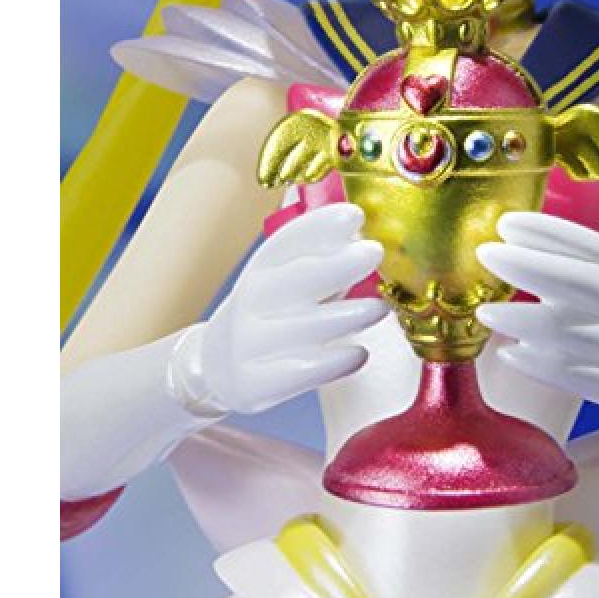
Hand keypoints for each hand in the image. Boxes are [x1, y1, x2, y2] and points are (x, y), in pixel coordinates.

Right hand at [175, 203, 387, 414]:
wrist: (218, 365)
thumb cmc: (271, 314)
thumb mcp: (284, 280)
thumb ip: (322, 260)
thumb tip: (366, 237)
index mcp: (261, 269)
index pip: (288, 242)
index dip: (320, 226)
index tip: (354, 215)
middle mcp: (253, 301)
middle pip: (297, 279)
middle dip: (338, 264)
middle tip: (374, 252)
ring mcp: (250, 342)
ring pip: (305, 326)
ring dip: (348, 315)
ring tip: (381, 308)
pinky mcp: (256, 382)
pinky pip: (300, 371)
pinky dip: (334, 362)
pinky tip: (359, 354)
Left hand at [475, 212, 598, 420]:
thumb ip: (589, 264)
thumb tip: (521, 245)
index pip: (591, 244)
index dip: (547, 231)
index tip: (506, 223)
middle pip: (580, 281)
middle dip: (528, 265)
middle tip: (486, 255)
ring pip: (575, 331)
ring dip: (525, 320)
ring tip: (487, 312)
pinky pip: (579, 376)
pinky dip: (542, 364)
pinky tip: (512, 353)